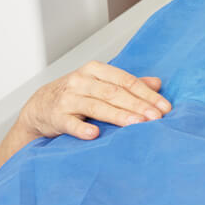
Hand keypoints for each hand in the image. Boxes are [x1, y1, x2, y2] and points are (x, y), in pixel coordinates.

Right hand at [17, 61, 170, 140]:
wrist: (39, 106)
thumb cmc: (76, 94)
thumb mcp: (101, 84)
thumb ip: (128, 84)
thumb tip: (157, 83)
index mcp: (96, 71)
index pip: (126, 81)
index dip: (147, 94)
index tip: (165, 108)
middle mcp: (81, 81)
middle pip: (114, 93)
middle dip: (138, 106)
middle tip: (156, 118)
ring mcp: (68, 98)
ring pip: (96, 106)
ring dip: (118, 116)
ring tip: (137, 124)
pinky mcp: (56, 116)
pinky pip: (70, 123)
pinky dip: (82, 128)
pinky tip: (95, 134)